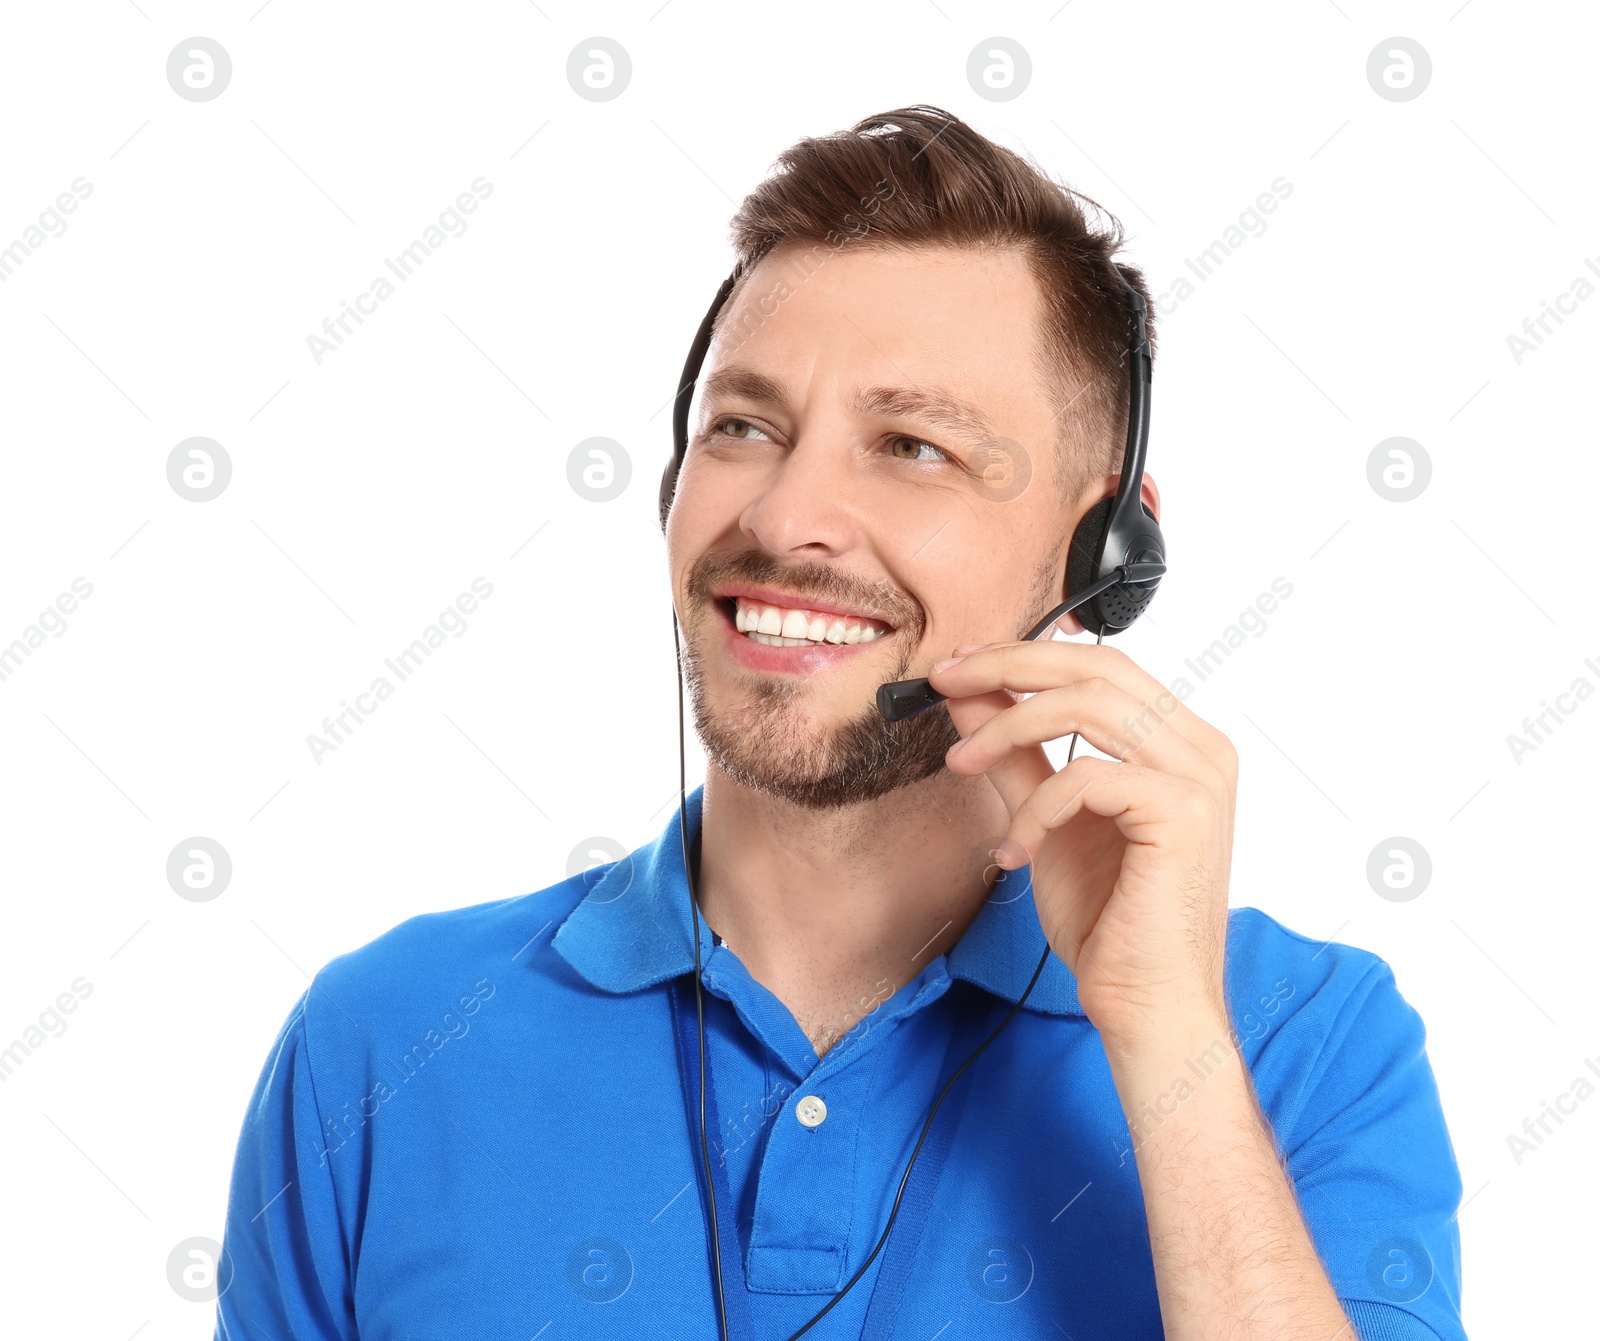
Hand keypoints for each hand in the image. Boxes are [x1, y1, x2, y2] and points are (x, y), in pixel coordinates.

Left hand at [929, 640, 1237, 1045]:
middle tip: (945, 682)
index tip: (959, 668)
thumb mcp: (1042, 816)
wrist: (1145, 1003)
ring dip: (1005, 728)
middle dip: (1008, 667)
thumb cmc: (1106, 920)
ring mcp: (1200, 776)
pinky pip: (1086, 775)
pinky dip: (1035, 809)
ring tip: (961, 765)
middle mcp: (1200, 748)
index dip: (1024, 655)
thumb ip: (1014, 752)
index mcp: (1178, 743)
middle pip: (1096, 666)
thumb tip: (968, 693)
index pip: (1100, 665)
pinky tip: (1016, 850)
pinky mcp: (1183, 810)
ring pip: (1087, 705)